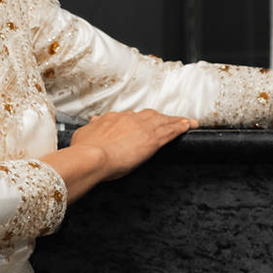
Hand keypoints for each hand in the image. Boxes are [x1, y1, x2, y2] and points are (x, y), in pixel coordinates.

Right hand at [68, 108, 195, 180]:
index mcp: (112, 119)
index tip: (142, 124)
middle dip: (160, 118)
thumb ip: (92, 127)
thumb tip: (94, 121)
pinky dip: (181, 127)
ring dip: (176, 121)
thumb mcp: (84, 134)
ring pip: (163, 122)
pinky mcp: (152, 140)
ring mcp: (142, 128)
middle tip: (169, 120)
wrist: (91, 157)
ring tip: (187, 122)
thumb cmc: (84, 151)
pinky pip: (171, 131)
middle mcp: (129, 119)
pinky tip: (189, 126)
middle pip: (150, 115)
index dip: (139, 120)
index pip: (130, 117)